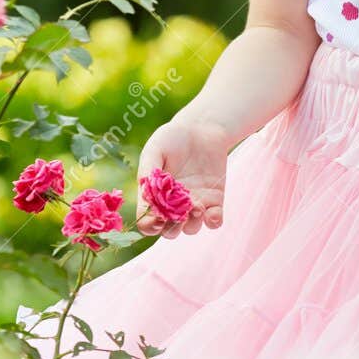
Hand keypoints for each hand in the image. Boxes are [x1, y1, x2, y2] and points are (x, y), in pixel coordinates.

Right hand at [135, 118, 230, 238]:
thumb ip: (149, 169)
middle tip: (178, 216)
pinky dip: (213, 221)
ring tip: (196, 207)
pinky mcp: (214, 200)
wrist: (202, 127)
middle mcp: (173, 205)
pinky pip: (214, 220)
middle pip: (169, 231)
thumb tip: (144, 189)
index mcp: (154, 197)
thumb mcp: (156, 149)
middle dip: (172, 229)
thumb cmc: (173, 137)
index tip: (157, 219)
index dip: (150, 226)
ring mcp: (194, 204)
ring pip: (191, 228)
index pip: (147, 222)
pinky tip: (212, 213)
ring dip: (192, 223)